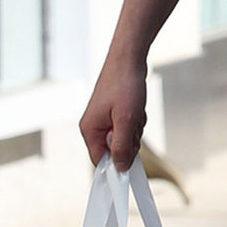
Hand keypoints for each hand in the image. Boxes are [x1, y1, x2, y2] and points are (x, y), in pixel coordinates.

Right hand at [80, 49, 147, 171]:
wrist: (128, 58)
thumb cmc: (124, 85)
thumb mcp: (126, 120)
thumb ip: (121, 146)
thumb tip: (120, 168)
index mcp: (90, 130)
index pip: (100, 161)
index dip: (117, 162)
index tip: (131, 157)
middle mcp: (94, 126)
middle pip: (114, 150)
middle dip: (129, 140)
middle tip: (133, 123)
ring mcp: (103, 119)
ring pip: (124, 138)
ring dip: (134, 129)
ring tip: (134, 111)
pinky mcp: (113, 113)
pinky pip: (127, 127)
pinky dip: (135, 120)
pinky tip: (136, 107)